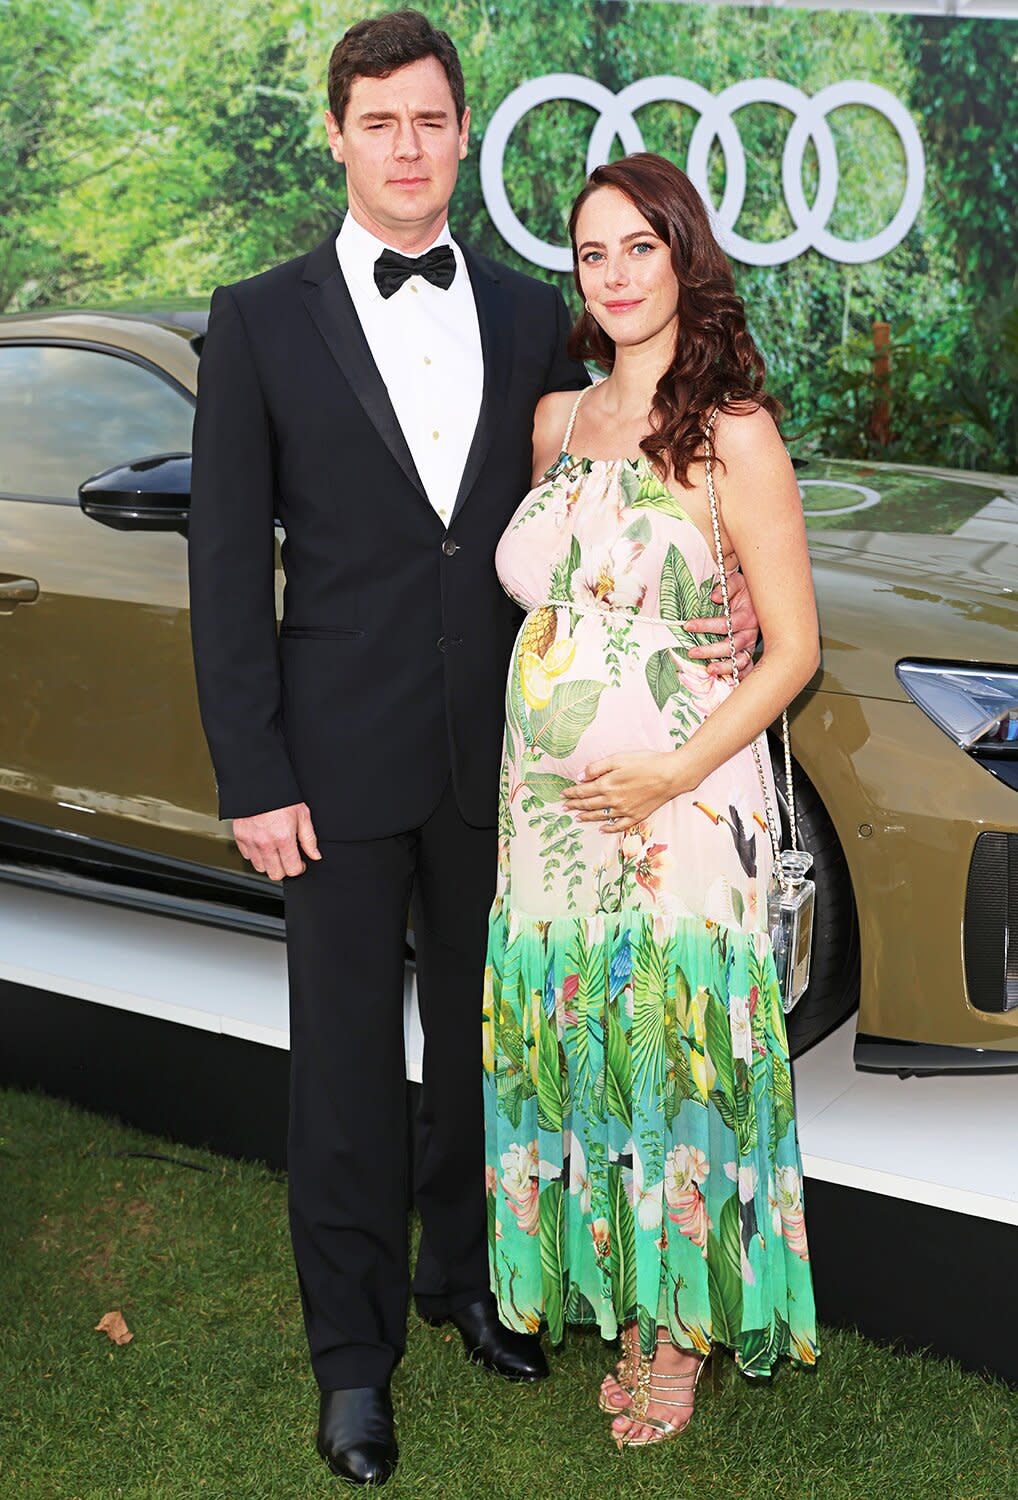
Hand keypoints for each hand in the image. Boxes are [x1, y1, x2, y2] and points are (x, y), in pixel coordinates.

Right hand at [233, 801, 321, 880]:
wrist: (258, 783)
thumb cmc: (281, 796)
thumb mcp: (302, 814)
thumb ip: (309, 838)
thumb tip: (315, 855)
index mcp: (283, 838)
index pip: (292, 870)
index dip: (299, 868)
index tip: (300, 862)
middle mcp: (265, 843)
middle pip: (275, 874)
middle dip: (284, 869)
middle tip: (288, 858)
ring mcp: (250, 841)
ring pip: (260, 867)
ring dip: (269, 863)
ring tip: (275, 850)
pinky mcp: (240, 837)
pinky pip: (247, 856)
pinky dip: (256, 854)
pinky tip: (263, 844)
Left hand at [562, 752, 688, 833]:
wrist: (671, 775)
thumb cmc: (646, 762)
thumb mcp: (618, 758)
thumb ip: (597, 767)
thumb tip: (580, 777)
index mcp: (607, 784)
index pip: (583, 791)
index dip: (571, 792)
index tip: (563, 794)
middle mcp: (613, 800)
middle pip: (588, 804)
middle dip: (575, 805)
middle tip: (565, 807)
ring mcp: (625, 810)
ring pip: (600, 816)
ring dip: (587, 817)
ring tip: (577, 818)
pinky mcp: (636, 815)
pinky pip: (618, 825)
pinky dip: (608, 828)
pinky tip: (602, 828)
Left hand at [684, 565, 757, 677]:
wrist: (762, 599)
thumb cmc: (747, 591)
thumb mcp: (737, 583)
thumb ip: (726, 588)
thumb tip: (713, 597)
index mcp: (747, 616)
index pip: (725, 624)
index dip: (705, 625)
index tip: (687, 625)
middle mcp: (750, 633)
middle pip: (731, 646)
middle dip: (710, 650)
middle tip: (692, 652)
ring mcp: (750, 645)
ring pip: (740, 661)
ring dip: (725, 667)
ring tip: (709, 670)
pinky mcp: (749, 652)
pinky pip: (747, 668)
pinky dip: (739, 676)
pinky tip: (728, 681)